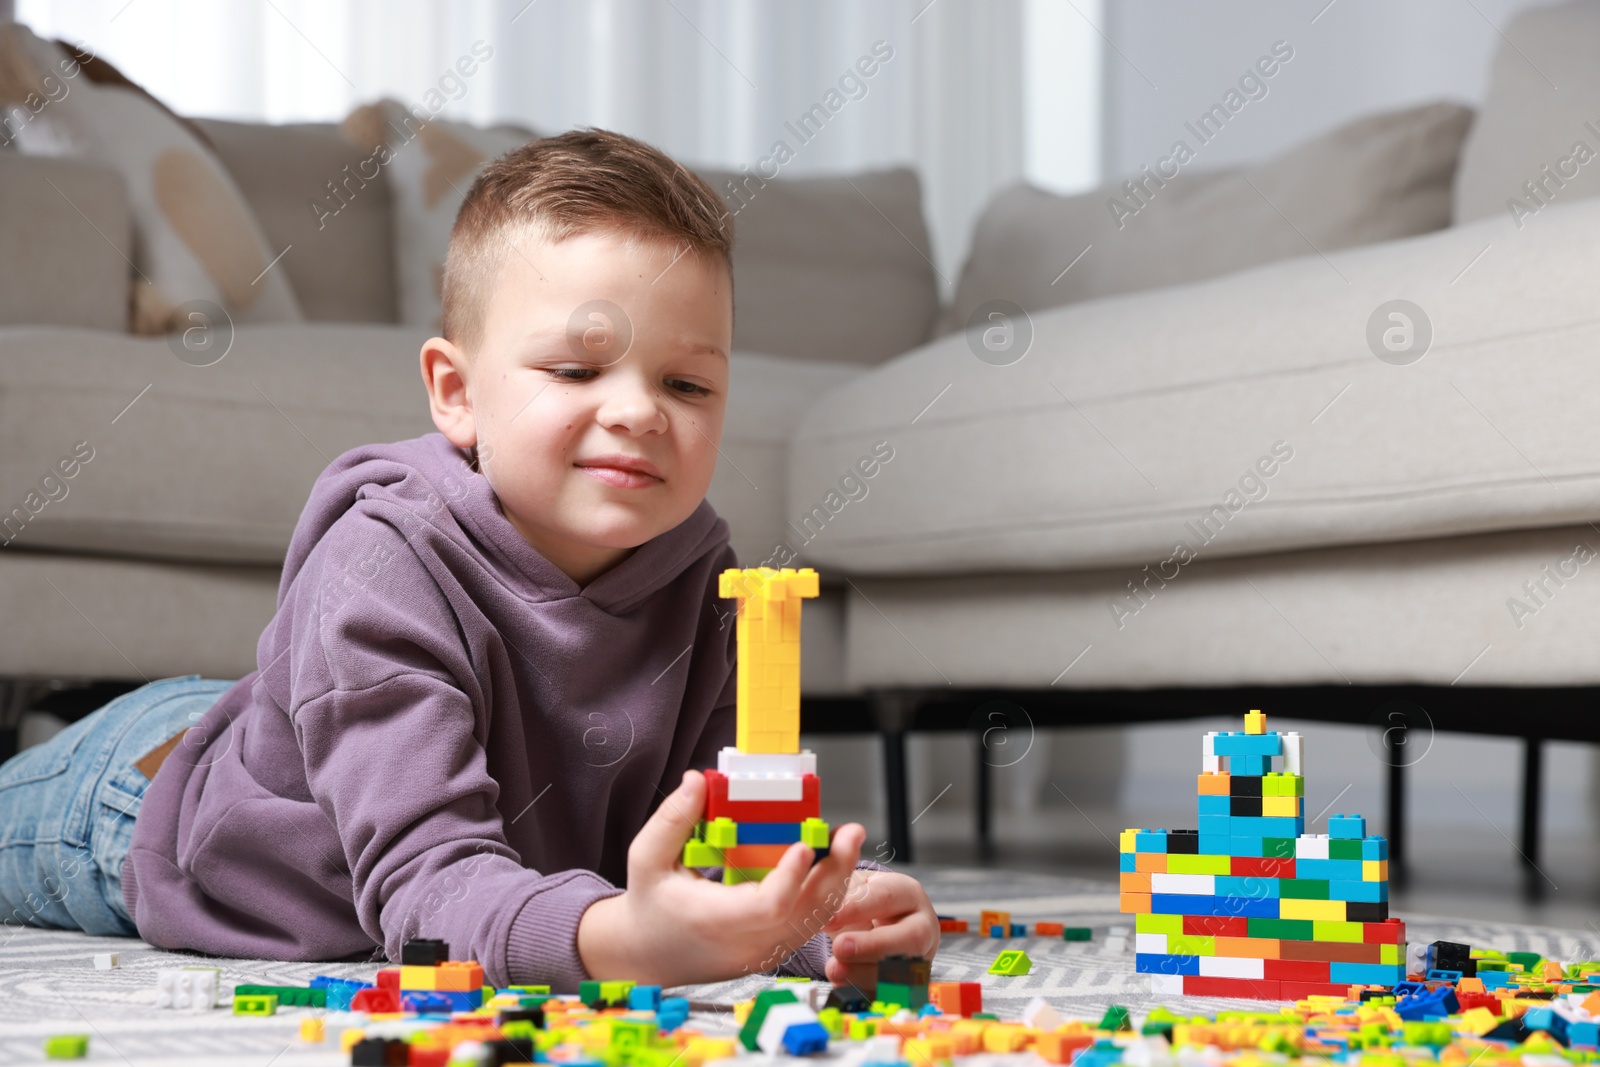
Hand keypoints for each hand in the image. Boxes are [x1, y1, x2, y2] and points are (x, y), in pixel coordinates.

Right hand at [577, 770, 865, 985]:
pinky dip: (824, 893)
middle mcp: (744, 942)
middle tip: (850, 833)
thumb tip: (697, 780)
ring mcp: (762, 952)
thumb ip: (673, 819)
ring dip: (836, 880)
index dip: (790, 878)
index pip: (766, 908)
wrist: (647, 956)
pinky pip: (807, 924)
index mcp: (712, 920)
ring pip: (813, 921)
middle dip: (834, 872)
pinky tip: (831, 860)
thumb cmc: (649, 903)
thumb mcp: (646, 857)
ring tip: (847, 840)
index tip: (803, 845)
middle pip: (804, 915)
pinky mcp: (772, 951)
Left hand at [821, 868, 939, 992]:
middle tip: (840, 947)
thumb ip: (841, 894)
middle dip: (873, 946)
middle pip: (912, 938)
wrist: (875, 927)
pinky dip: (862, 992)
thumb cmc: (866, 904)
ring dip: (863, 974)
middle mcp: (922, 928)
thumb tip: (826, 912)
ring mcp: (918, 960)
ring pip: (902, 973)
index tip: (828, 918)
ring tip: (834, 968)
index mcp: (908, 894)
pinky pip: (889, 995)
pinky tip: (841, 983)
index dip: (856, 909)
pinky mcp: (907, 987)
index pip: (887, 897)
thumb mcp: (854, 888)